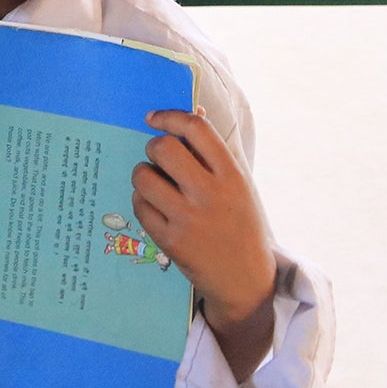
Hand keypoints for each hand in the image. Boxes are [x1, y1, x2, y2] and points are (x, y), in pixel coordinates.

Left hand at [134, 110, 277, 349]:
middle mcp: (211, 194)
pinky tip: (154, 205)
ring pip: (143, 176)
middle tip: (159, 159)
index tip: (153, 118)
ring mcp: (190, 219)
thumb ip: (214, 149)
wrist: (247, 280)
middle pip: (164, 148)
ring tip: (155, 183)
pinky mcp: (171, 241)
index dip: (169, 116)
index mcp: (231, 175)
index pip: (196, 128)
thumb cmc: (239, 223)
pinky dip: (141, 200)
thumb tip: (193, 107)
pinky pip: (139, 205)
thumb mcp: (238, 185)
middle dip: (154, 147)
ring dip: (143, 174)